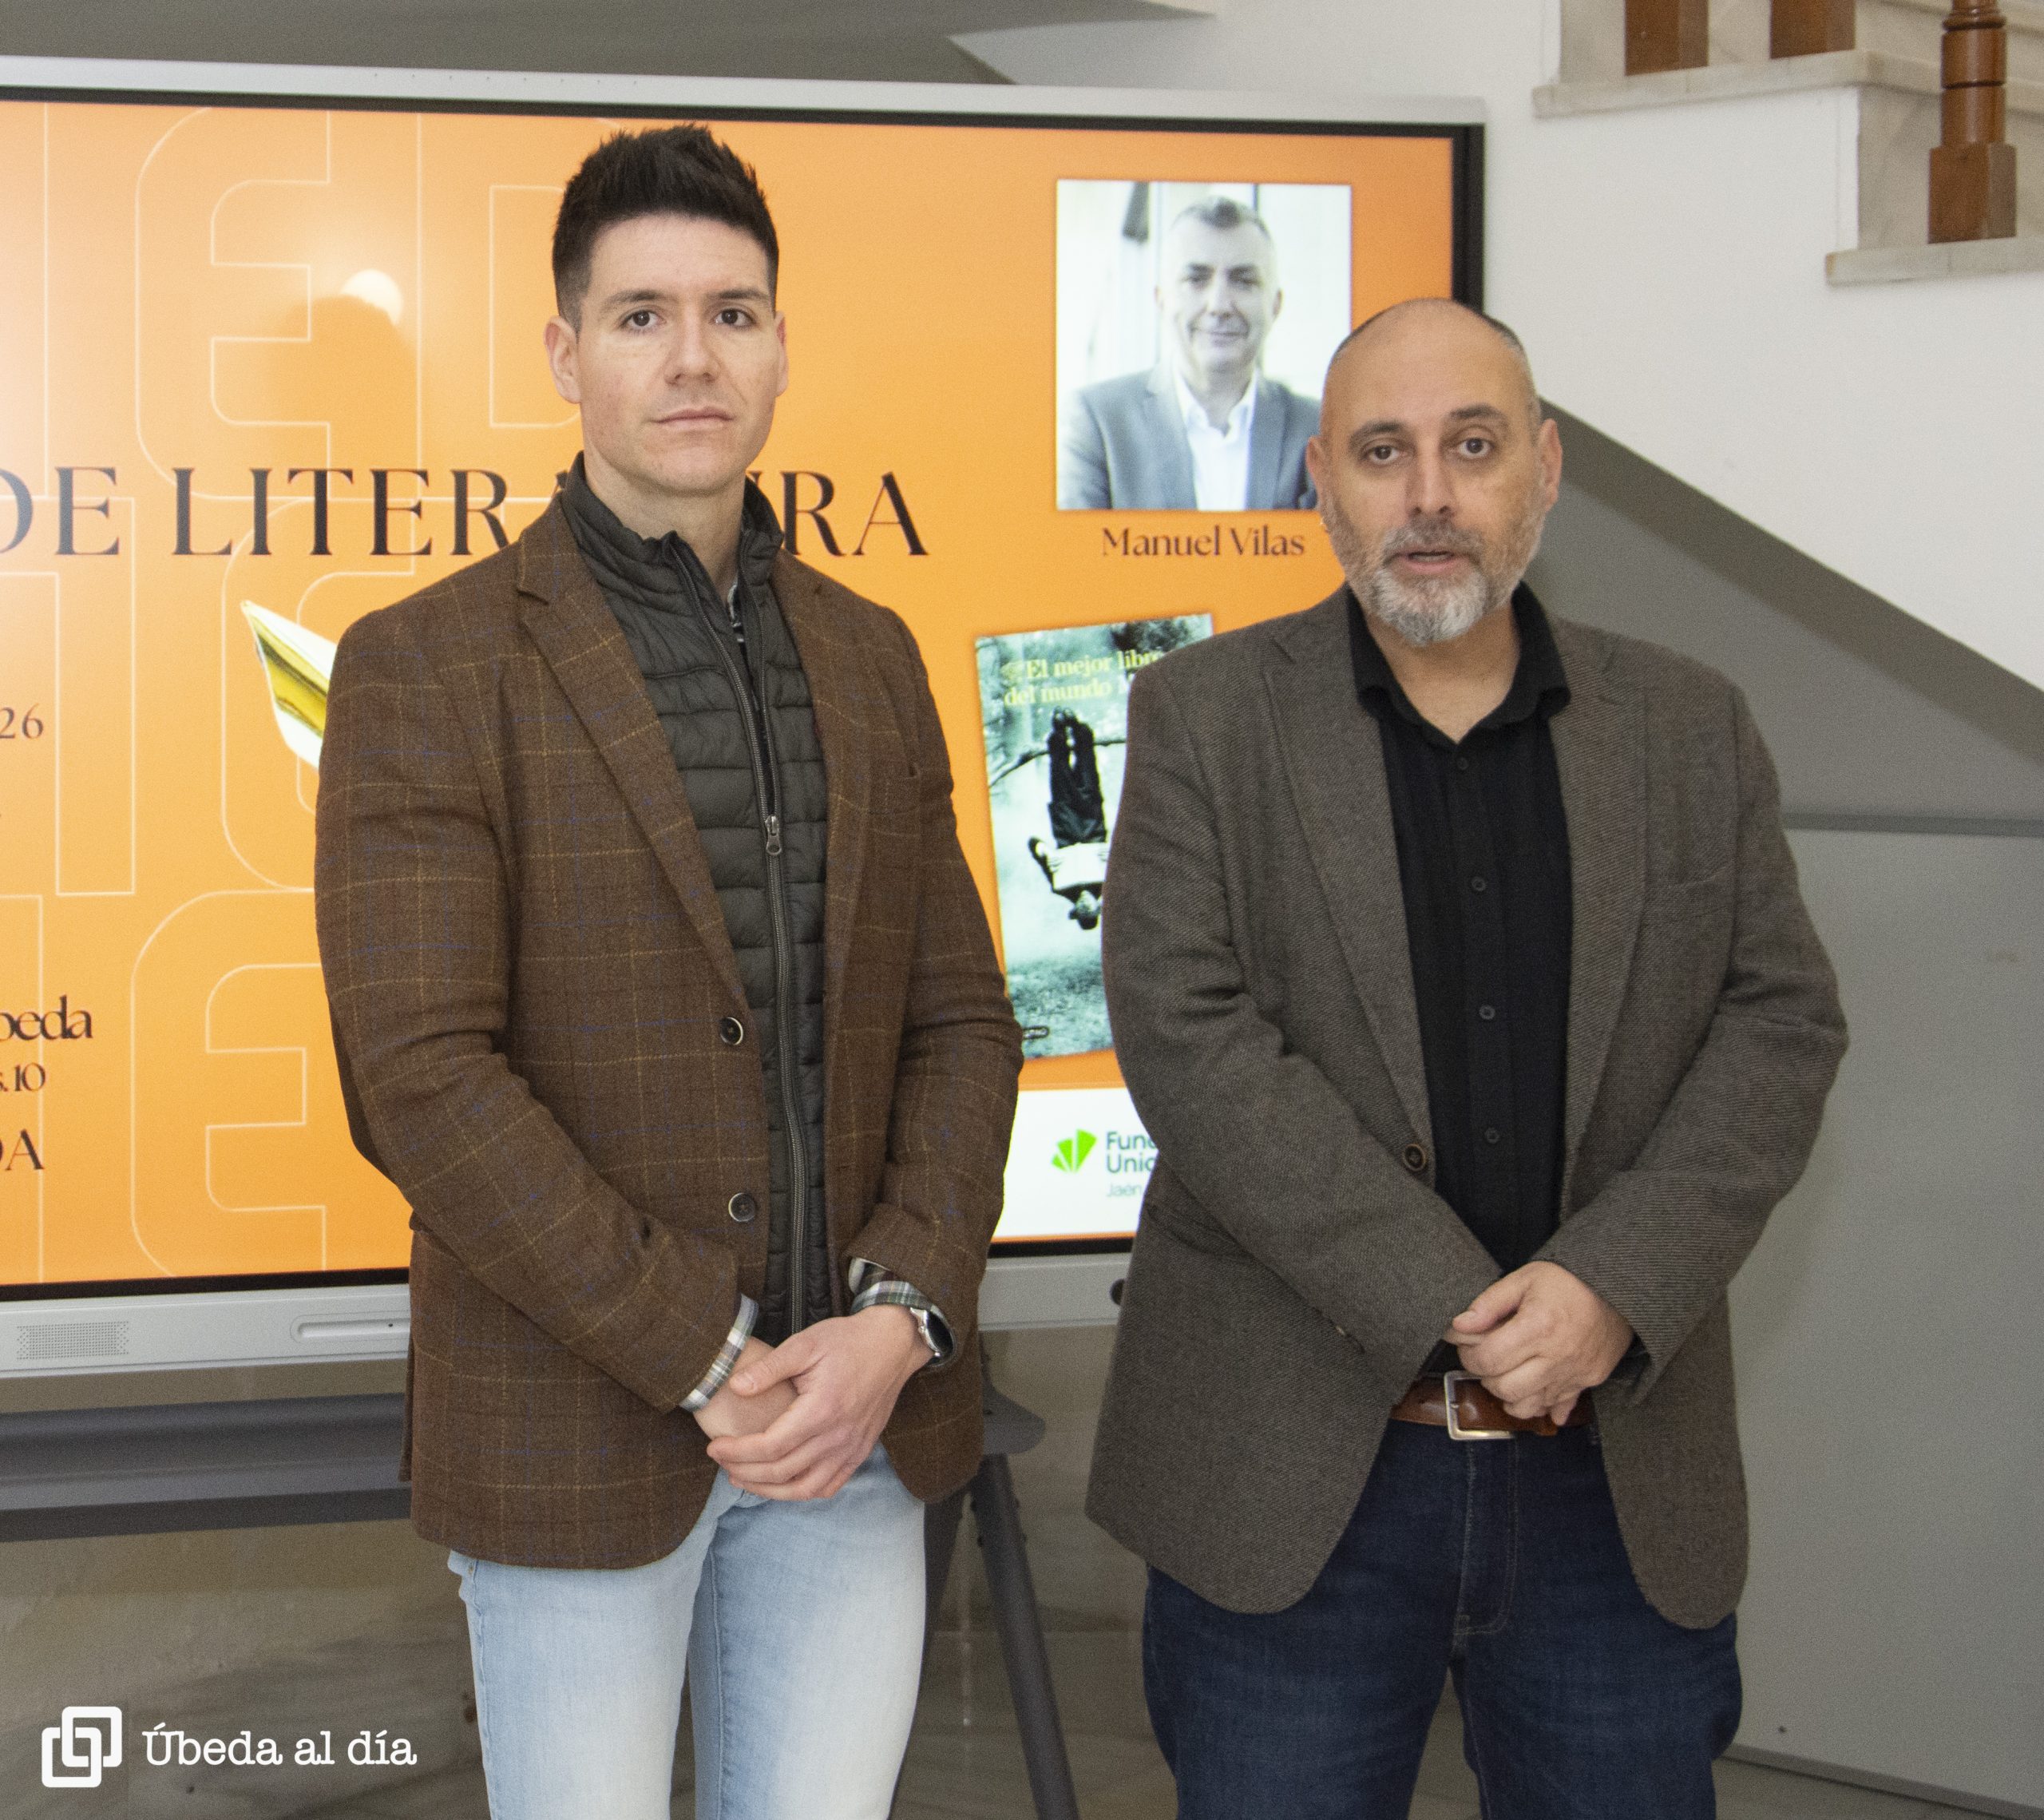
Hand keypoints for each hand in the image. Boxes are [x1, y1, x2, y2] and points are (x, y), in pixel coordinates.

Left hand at [704, 1306, 928, 1500]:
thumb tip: (734, 1387)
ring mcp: (851, 1449)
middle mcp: (838, 1437)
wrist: (892, 1345)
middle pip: (781, 1472)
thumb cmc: (847, 1341)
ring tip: (742, 1478)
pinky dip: (800, 1491)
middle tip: (720, 1461)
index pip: (770, 1447)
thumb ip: (768, 1368)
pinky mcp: (859, 1452)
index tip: (714, 1447)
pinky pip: (828, 1486)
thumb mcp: (804, 1343)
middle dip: (744, 1471)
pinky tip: (781, 1483)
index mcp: (821, 1410)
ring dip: (768, 1490)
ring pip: (803, 1489)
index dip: (737, 1452)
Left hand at [1444, 1262, 1632, 1425]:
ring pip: (1528, 1406)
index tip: (1465, 1344)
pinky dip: (1538, 1405)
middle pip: (1505, 1388)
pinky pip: (1556, 1408)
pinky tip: (1531, 1387)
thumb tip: (1459, 1326)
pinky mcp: (1588, 1381)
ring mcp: (1575, 1373)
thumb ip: (1489, 1303)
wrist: (1617, 1289)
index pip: (1488, 1359)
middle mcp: (1557, 1356)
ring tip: (1506, 1374)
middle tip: (1486, 1358)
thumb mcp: (1524, 1279)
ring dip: (1508, 1396)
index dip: (1468, 1355)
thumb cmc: (1567, 1282)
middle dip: (1486, 1376)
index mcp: (1538, 1326)